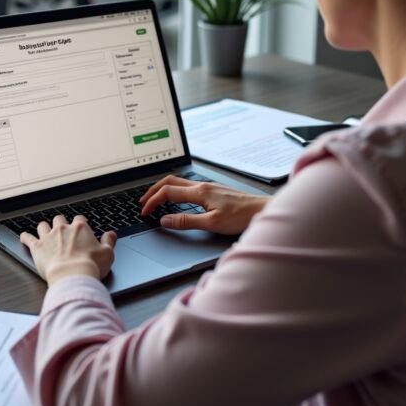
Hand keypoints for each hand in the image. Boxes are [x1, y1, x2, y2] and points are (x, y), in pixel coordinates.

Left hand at [20, 215, 116, 285]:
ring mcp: (48, 237)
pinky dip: (25, 237)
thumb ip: (109, 241)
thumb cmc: (90, 266)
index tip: (81, 229)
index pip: (79, 219)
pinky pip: (28, 238)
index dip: (80, 224)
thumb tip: (111, 234)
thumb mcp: (107, 253)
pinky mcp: (37, 248)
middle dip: (61, 223)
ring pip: (43, 225)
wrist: (72, 276)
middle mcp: (63, 229)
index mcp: (80, 228)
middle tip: (62, 230)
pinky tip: (23, 237)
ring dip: (44, 228)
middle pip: (59, 219)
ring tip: (45, 231)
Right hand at [140, 175, 267, 234]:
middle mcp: (202, 186)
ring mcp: (208, 187)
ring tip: (155, 199)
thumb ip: (187, 221)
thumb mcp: (212, 223)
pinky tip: (176, 200)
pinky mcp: (213, 191)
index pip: (167, 192)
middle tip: (143, 202)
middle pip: (169, 182)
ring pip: (178, 182)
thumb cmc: (242, 216)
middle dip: (153, 191)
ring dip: (163, 189)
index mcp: (199, 192)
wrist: (262, 210)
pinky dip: (174, 191)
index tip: (145, 212)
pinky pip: (187, 187)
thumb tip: (165, 220)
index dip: (152, 201)